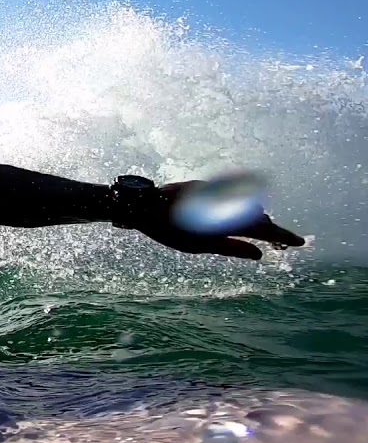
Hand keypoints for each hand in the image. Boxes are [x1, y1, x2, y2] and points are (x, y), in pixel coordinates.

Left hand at [133, 181, 306, 259]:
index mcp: (225, 219)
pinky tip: (242, 216)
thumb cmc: (167, 229)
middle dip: (271, 230)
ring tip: (267, 231)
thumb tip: (259, 254)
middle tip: (284, 242)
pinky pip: (232, 199)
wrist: (142, 205)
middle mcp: (224, 202)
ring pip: (245, 207)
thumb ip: (230, 247)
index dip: (283, 236)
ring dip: (257, 220)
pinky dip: (241, 210)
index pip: (263, 228)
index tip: (299, 243)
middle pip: (257, 217)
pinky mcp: (206, 188)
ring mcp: (216, 194)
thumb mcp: (198, 245)